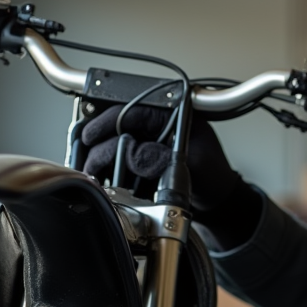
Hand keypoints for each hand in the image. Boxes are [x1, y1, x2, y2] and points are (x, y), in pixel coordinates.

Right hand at [80, 104, 240, 211]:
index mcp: (175, 113)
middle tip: (89, 158)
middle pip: (119, 123)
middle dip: (99, 140)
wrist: (218, 198)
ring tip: (92, 168)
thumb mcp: (194, 162)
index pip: (134, 109)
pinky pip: (121, 155)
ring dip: (101, 152)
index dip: (108, 121)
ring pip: (116, 139)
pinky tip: (101, 173)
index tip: (92, 136)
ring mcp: (152, 139)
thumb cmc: (214, 175)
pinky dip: (109, 164)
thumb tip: (133, 154)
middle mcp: (160, 122)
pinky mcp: (146, 156)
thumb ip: (163, 157)